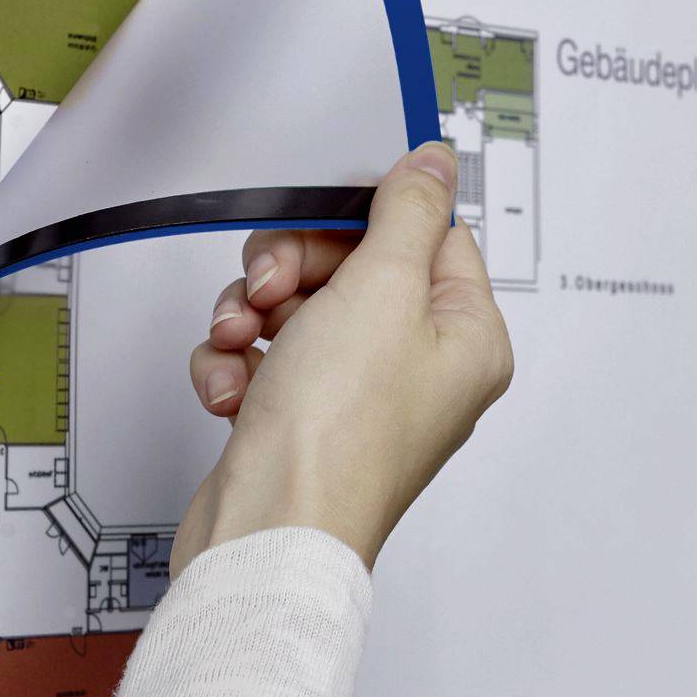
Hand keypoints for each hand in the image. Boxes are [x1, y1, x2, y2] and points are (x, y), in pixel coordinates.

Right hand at [175, 143, 513, 569]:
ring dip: (255, 313)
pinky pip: (262, 358)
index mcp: (466, 339)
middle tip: (274, 289)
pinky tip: (230, 388)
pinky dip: (235, 364)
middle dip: (296, 269)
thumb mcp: (383, 289)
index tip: (327, 217)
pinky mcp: (298, 422)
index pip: (430, 238)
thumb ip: (408, 214)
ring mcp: (357, 398)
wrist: (267, 533)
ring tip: (240, 341)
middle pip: (354, 268)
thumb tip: (436, 163)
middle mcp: (419, 370)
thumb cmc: (337, 437)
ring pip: (298, 308)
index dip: (369, 221)